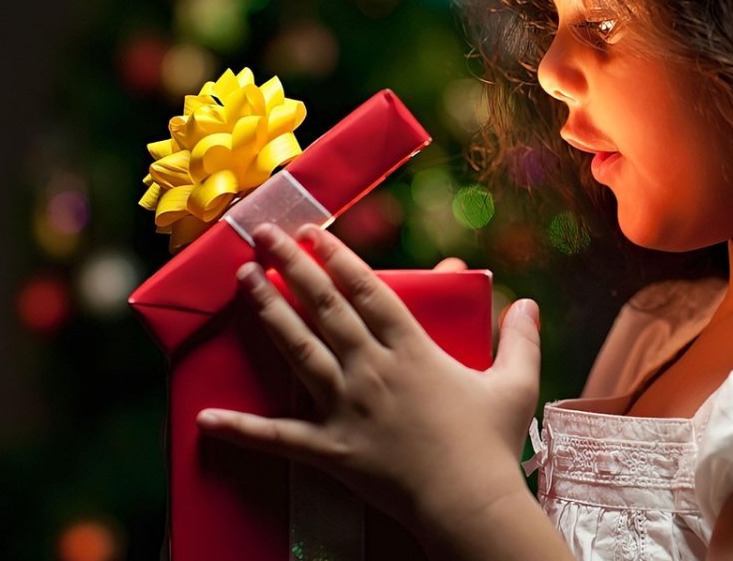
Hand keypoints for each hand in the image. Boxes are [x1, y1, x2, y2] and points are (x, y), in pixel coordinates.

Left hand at [196, 223, 540, 531]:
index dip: (337, 256)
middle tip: (261, 234)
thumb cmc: (493, 444)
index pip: (367, 289)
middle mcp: (373, 369)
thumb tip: (527, 300)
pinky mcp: (329, 449)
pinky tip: (205, 417)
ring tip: (242, 279)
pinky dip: (241, 428)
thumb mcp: (516, 384)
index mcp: (413, 349)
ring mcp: (347, 408)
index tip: (312, 230)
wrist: (469, 503)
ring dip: (267, 311)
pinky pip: (278, 436)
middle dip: (291, 265)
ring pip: (297, 349)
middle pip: (324, 306)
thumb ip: (520, 338)